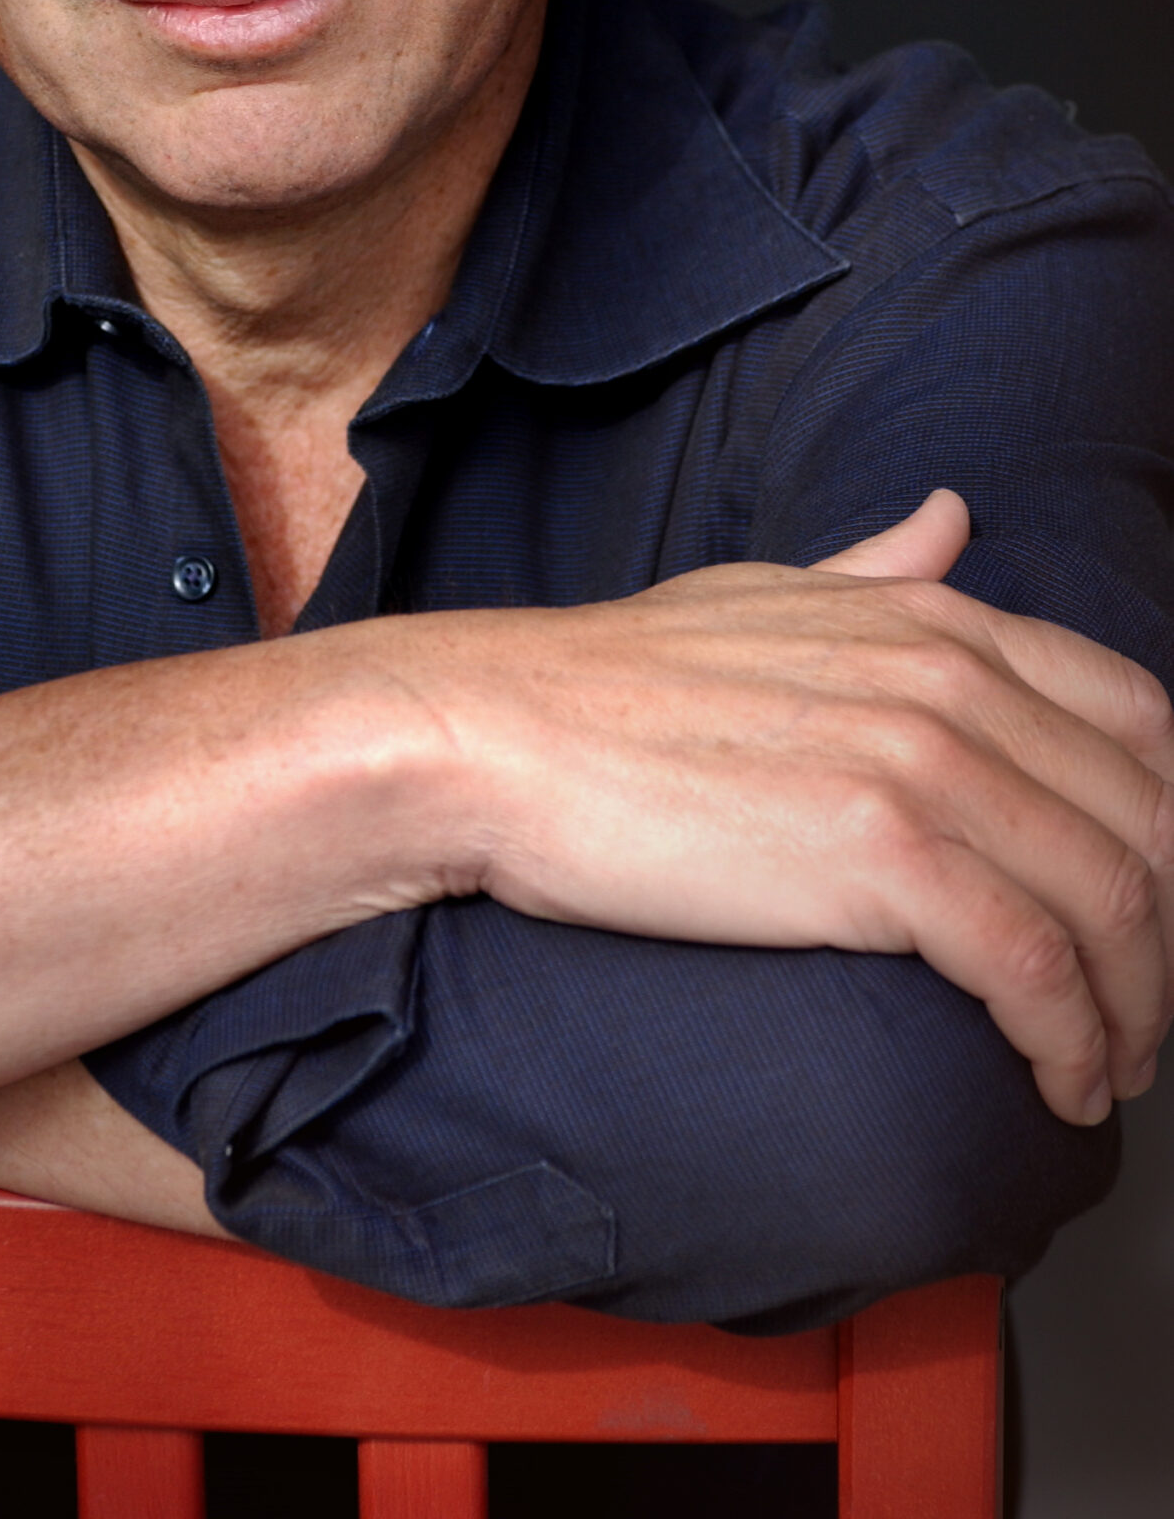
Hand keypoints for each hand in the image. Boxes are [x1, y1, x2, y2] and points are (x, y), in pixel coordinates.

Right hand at [428, 491, 1173, 1127]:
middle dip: (1166, 932)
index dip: (1171, 821)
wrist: (495, 733)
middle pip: (1151, 819)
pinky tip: (1061, 1084)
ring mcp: (920, 762)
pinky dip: (1073, 1041)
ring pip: (1115, 901)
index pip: (1141, 719)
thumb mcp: (764, 592)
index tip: (1148, 903)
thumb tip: (954, 517)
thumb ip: (878, 567)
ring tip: (1106, 1065)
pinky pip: (1035, 968)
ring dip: (1134, 1008)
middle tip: (1133, 1008)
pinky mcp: (877, 857)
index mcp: (936, 620)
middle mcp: (951, 681)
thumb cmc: (607, 680)